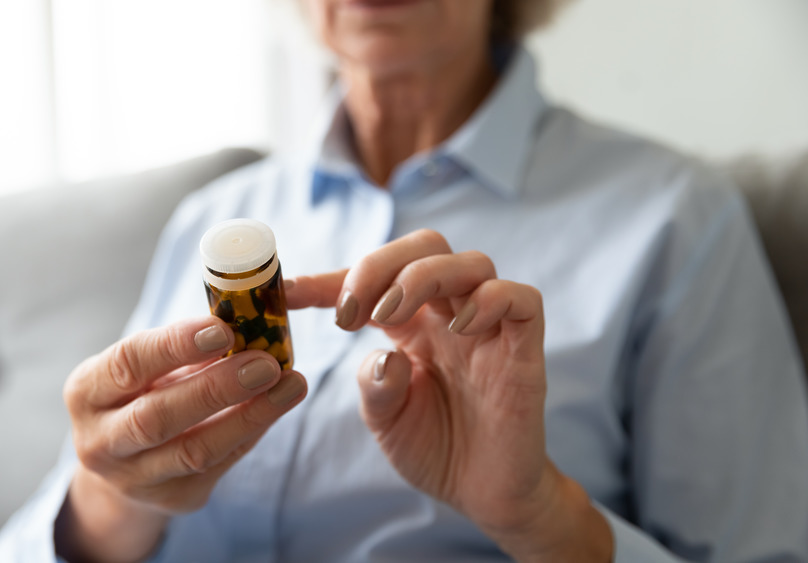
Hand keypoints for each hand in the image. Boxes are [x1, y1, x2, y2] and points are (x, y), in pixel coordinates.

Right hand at [57, 316, 306, 562]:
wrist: (124, 464)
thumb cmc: (143, 393)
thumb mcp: (147, 366)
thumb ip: (185, 347)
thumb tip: (246, 322)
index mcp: (86, 392)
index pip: (128, 363)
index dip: (176, 345)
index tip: (223, 328)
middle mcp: (100, 441)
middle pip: (158, 416)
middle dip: (217, 387)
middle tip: (265, 363)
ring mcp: (134, 477)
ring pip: (194, 451)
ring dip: (248, 415)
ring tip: (289, 385)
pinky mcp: (173, 499)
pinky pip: (220, 464)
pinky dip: (252, 431)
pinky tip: (278, 406)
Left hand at [286, 229, 610, 561]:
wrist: (485, 496)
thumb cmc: (436, 449)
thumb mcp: (385, 419)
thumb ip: (374, 384)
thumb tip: (383, 354)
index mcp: (413, 324)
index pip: (374, 279)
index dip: (329, 279)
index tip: (287, 293)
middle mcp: (450, 315)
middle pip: (427, 247)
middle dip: (380, 264)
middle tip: (349, 310)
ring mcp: (490, 329)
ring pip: (472, 262)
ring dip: (421, 276)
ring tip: (387, 316)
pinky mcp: (525, 351)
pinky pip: (523, 300)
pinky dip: (490, 299)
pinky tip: (459, 328)